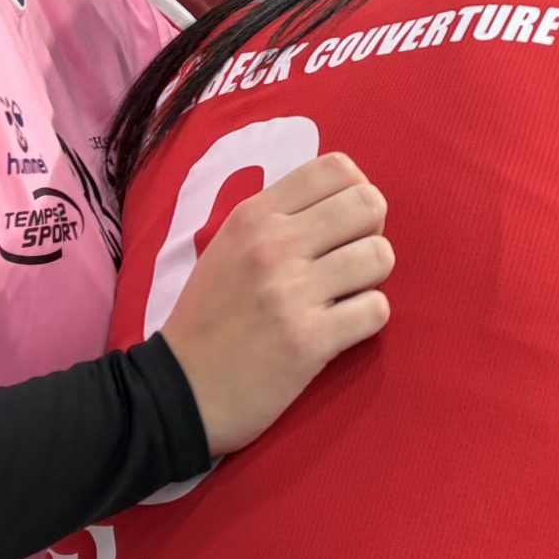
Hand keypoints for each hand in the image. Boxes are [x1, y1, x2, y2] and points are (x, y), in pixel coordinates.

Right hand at [159, 152, 393, 455]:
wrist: (178, 390)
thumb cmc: (209, 316)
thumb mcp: (229, 246)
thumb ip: (280, 218)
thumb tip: (343, 201)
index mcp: (255, 215)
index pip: (337, 168)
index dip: (354, 193)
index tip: (342, 224)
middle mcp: (274, 244)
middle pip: (368, 205)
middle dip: (370, 233)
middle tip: (349, 261)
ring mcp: (292, 292)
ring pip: (380, 256)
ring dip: (371, 279)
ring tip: (345, 296)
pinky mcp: (310, 340)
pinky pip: (376, 310)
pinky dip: (367, 319)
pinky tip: (341, 329)